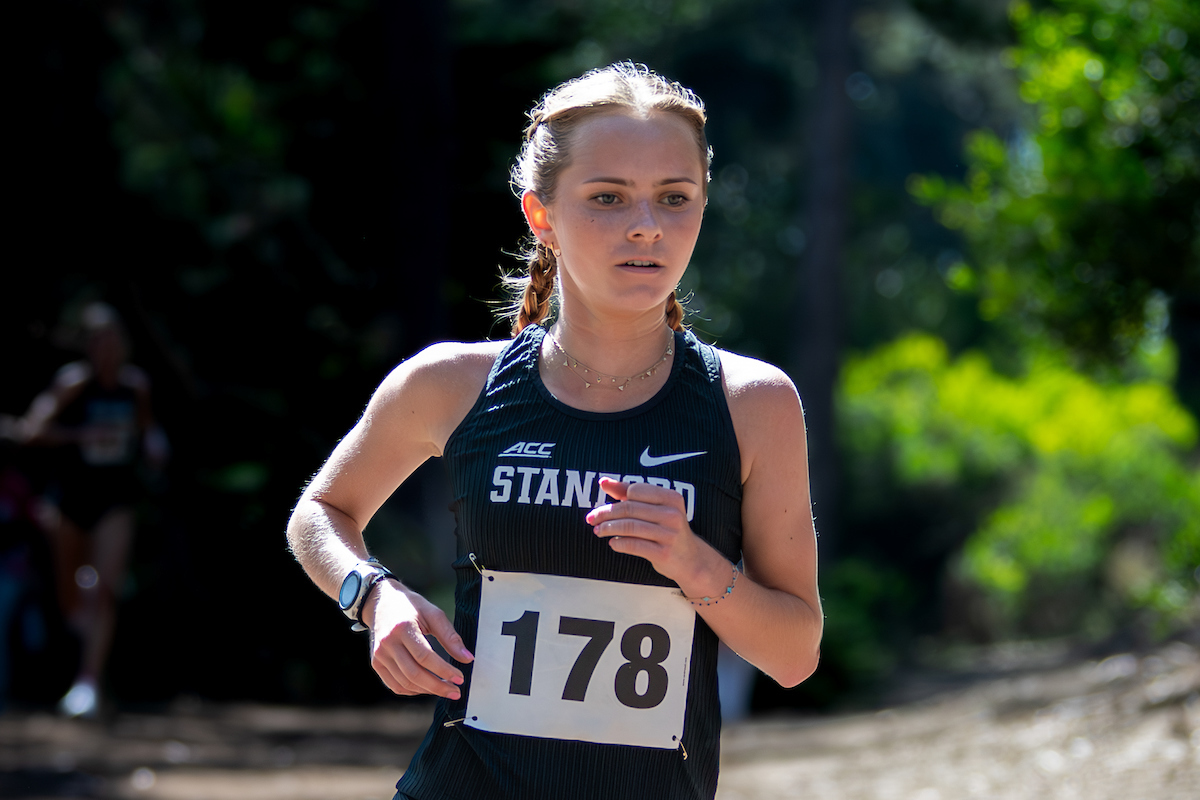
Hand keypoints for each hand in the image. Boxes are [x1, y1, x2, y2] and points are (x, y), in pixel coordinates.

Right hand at [365, 581, 473, 699]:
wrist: (381, 602)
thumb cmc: (411, 606)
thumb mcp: (433, 614)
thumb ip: (450, 636)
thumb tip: (467, 659)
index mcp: (403, 628)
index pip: (425, 657)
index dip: (444, 670)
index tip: (460, 679)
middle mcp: (388, 643)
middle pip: (414, 674)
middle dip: (438, 687)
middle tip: (456, 692)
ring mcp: (379, 655)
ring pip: (405, 683)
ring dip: (427, 690)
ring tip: (445, 689)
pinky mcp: (376, 663)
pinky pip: (395, 685)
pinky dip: (413, 691)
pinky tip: (427, 688)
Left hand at [586, 477, 727, 595]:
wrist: (690, 559)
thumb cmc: (667, 529)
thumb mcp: (654, 508)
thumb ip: (628, 493)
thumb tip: (603, 482)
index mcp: (671, 498)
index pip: (635, 490)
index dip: (615, 497)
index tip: (601, 506)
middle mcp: (672, 514)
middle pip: (630, 508)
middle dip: (606, 513)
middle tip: (592, 519)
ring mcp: (669, 534)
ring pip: (629, 526)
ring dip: (608, 528)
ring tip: (599, 531)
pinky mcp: (664, 553)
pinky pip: (634, 545)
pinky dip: (619, 543)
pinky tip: (613, 543)